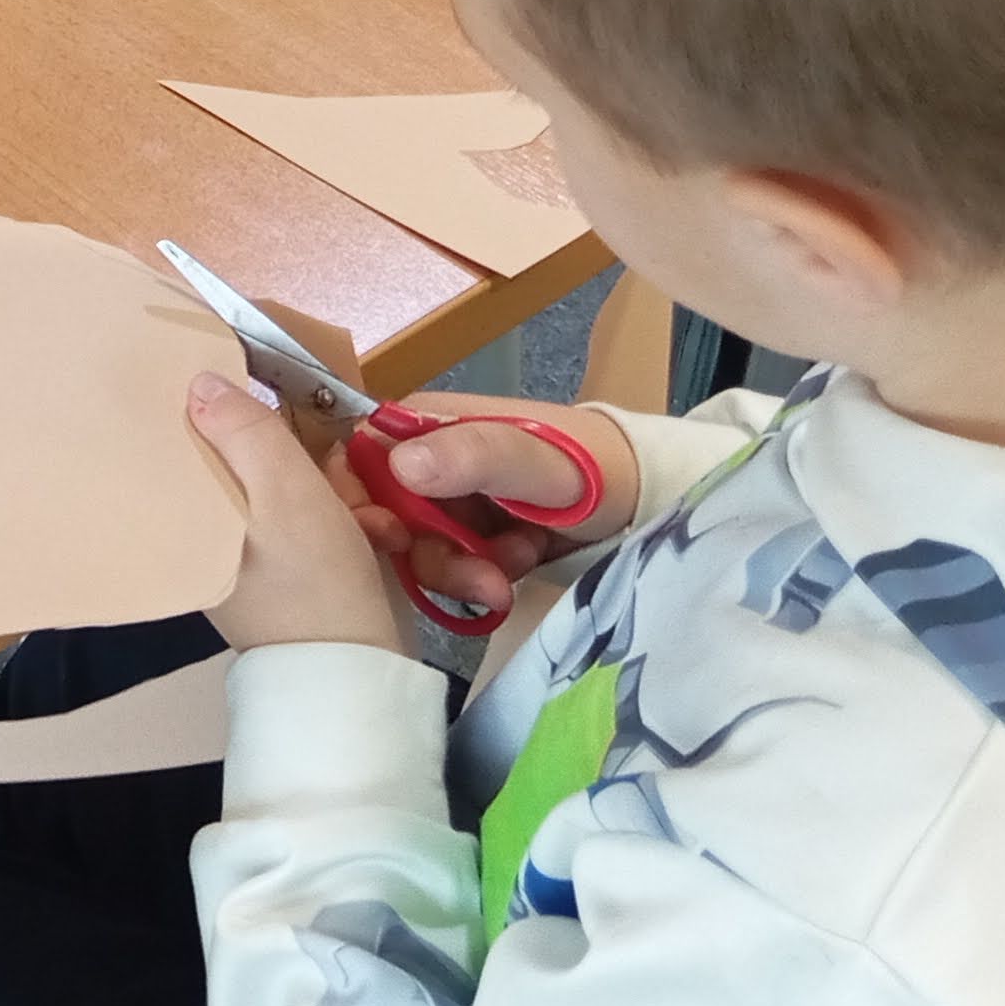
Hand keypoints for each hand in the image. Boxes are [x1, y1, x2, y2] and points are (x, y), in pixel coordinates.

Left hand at [188, 370, 407, 653]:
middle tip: (343, 483)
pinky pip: (306, 517)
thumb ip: (245, 432)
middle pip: (246, 456)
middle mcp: (203, 529)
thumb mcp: (284, 492)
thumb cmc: (314, 582)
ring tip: (368, 518)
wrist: (358, 676)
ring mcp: (241, 552)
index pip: (189, 435)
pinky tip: (374, 535)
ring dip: (336, 489)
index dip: (235, 410)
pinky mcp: (278, 568)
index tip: (279, 408)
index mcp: (184, 511)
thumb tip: (198, 383)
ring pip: (285, 483)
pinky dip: (343, 518)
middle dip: (307, 458)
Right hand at [350, 396, 638, 623]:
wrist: (649, 498)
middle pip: (387, 514)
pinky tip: (519, 569)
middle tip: (477, 580)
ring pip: (420, 549)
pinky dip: (482, 579)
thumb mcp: (538, 460)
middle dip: (428, 554)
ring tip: (507, 581)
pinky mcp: (474, 538)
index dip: (355, 498)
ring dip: (460, 573)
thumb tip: (399, 466)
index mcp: (426, 424)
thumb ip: (475, 456)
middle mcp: (428, 461)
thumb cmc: (592, 465)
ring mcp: (451, 502)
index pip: (357, 455)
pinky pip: (453, 568)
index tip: (387, 537)